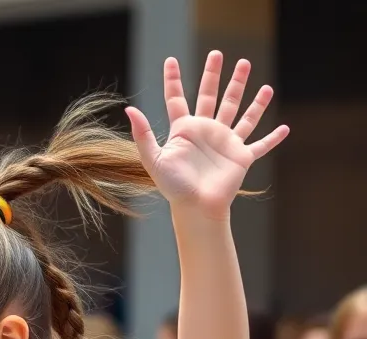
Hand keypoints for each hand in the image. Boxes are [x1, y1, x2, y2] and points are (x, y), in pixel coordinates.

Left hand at [126, 52, 288, 217]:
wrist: (196, 208)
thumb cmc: (174, 187)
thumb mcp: (154, 160)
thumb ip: (143, 135)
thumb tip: (130, 109)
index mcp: (185, 130)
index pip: (177, 99)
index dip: (173, 80)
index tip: (170, 61)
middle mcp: (206, 132)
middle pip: (212, 96)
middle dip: (215, 75)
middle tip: (218, 54)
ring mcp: (225, 142)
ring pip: (239, 111)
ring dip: (247, 94)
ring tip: (254, 74)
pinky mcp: (241, 156)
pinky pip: (260, 145)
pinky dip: (273, 138)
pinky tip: (285, 129)